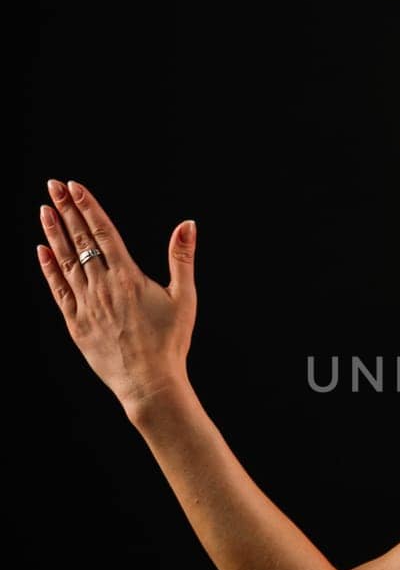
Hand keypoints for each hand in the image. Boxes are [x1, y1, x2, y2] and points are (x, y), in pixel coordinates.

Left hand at [37, 179, 196, 413]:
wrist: (149, 382)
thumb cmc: (171, 342)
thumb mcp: (184, 298)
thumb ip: (182, 258)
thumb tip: (187, 224)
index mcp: (128, 277)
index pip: (103, 233)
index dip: (88, 207)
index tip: (74, 187)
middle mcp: (103, 286)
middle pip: (81, 241)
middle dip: (66, 211)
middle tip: (53, 186)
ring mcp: (86, 305)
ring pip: (66, 261)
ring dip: (53, 234)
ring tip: (44, 210)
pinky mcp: (76, 323)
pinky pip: (58, 290)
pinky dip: (49, 269)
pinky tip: (41, 251)